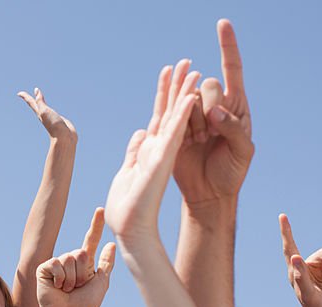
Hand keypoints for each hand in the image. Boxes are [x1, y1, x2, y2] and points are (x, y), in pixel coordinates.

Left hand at [18, 88, 76, 141]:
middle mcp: (44, 116)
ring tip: (40, 100)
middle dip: (31, 100)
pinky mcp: (59, 121)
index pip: (31, 102)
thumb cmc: (53, 125)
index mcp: (40, 113)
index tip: (19, 93)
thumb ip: (40, 101)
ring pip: (44, 109)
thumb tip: (36, 90)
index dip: (25, 97)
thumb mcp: (44, 111)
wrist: (64, 139)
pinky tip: (52, 112)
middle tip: (26, 96)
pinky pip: (53, 113)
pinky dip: (51, 110)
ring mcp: (51, 119)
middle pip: (36, 105)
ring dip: (41, 104)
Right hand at [37, 207, 115, 306]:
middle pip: (82, 252)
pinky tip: (57, 288)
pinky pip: (57, 264)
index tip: (100, 210)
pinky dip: (60, 278)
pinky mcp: (45, 267)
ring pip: (70, 258)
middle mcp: (70, 260)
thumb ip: (106, 264)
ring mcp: (57, 263)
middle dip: (82, 273)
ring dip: (72, 278)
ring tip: (67, 290)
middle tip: (76, 288)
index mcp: (84, 263)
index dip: (96, 224)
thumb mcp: (101, 284)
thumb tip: (111, 244)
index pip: (91, 239)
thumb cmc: (84, 305)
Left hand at [105, 60, 199, 241]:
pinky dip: (182, 114)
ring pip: (177, 119)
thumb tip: (139, 133)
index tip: (170, 72)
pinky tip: (189, 96)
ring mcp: (163, 155)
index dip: (165, 95)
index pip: (160, 117)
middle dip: (178, 87)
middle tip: (186, 62)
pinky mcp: (162, 161)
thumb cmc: (128, 208)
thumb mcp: (129, 171)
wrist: (130, 229)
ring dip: (185, 94)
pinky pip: (175, 133)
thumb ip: (136, 151)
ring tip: (193, 70)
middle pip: (171, 112)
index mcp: (151, 152)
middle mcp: (160, 151)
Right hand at [173, 20, 253, 204]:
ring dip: (194, 124)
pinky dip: (177, 122)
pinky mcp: (175, 127)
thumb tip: (215, 111)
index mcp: (236, 106)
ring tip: (199, 143)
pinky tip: (187, 137)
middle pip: (207, 85)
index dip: (227, 46)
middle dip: (209, 110)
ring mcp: (194, 115)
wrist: (209, 193)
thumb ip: (233, 129)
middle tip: (210, 136)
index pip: (232, 69)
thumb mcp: (242, 153)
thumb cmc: (232, 173)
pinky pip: (171, 113)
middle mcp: (215, 105)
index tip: (222, 23)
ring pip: (188, 100)